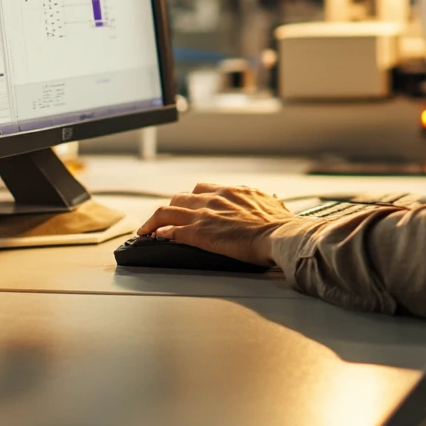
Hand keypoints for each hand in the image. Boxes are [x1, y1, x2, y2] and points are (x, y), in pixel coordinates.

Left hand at [136, 183, 299, 265]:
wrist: (280, 234)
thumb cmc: (279, 224)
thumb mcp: (273, 204)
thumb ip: (265, 201)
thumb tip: (271, 200)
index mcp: (231, 191)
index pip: (202, 189)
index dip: (191, 199)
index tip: (187, 206)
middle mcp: (214, 198)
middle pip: (180, 197)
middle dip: (171, 208)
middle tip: (166, 219)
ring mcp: (204, 215)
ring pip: (167, 211)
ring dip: (154, 220)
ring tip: (146, 229)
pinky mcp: (199, 233)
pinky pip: (171, 230)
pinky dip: (159, 233)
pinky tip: (154, 237)